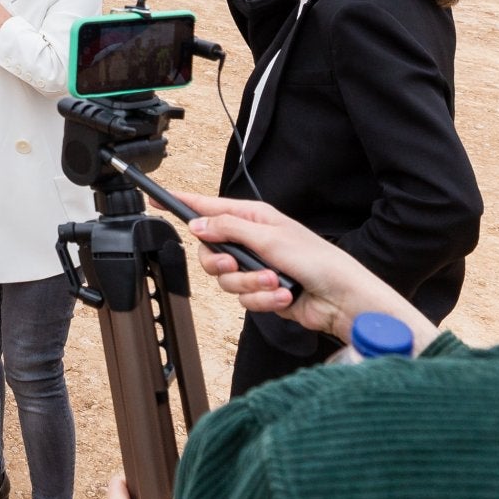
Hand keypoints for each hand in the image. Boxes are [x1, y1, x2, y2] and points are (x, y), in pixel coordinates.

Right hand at [168, 192, 437, 348]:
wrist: (341, 299)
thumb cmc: (317, 260)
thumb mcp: (269, 237)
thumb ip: (227, 229)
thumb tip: (197, 224)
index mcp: (253, 218)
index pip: (208, 207)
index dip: (182, 203)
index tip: (157, 199)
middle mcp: (250, 241)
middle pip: (209, 252)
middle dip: (222, 264)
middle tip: (236, 264)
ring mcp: (254, 268)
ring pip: (224, 280)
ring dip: (250, 284)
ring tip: (274, 282)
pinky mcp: (260, 292)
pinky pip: (243, 298)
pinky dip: (263, 299)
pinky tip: (283, 295)